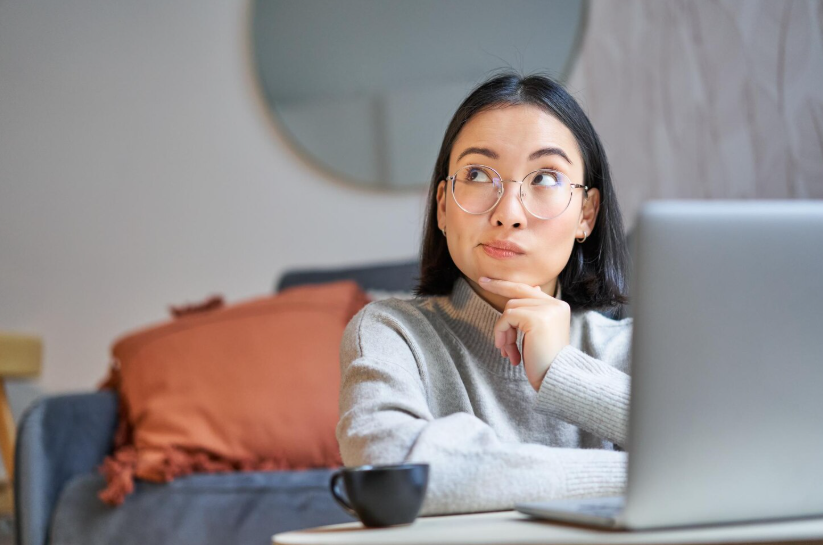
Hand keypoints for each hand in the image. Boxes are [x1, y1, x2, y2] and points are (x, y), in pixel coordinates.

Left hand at [479, 276, 570, 391]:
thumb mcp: (538, 334)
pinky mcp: (536, 318)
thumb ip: (532, 313)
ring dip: (504, 331)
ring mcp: (547, 310)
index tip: (486, 280)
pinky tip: (508, 352)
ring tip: (508, 351)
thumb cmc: (545, 361)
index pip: (528, 289)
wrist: (556, 379)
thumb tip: (534, 289)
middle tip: (481, 282)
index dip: (506, 285)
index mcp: (558, 307)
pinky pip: (507, 317)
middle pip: (518, 292)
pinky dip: (502, 333)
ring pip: (510, 307)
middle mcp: (555, 304)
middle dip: (499, 290)